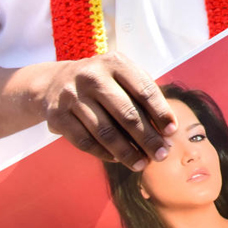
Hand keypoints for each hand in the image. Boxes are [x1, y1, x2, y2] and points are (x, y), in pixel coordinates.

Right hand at [38, 52, 175, 169]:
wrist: (55, 81)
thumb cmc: (103, 82)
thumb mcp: (123, 77)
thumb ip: (144, 98)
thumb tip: (166, 132)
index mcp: (115, 63)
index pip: (144, 91)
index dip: (161, 113)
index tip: (172, 132)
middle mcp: (92, 76)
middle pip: (127, 114)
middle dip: (148, 138)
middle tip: (161, 154)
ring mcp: (72, 96)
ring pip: (105, 132)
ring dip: (127, 152)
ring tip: (142, 163)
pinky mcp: (57, 116)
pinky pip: (85, 141)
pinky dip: (104, 153)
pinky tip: (118, 160)